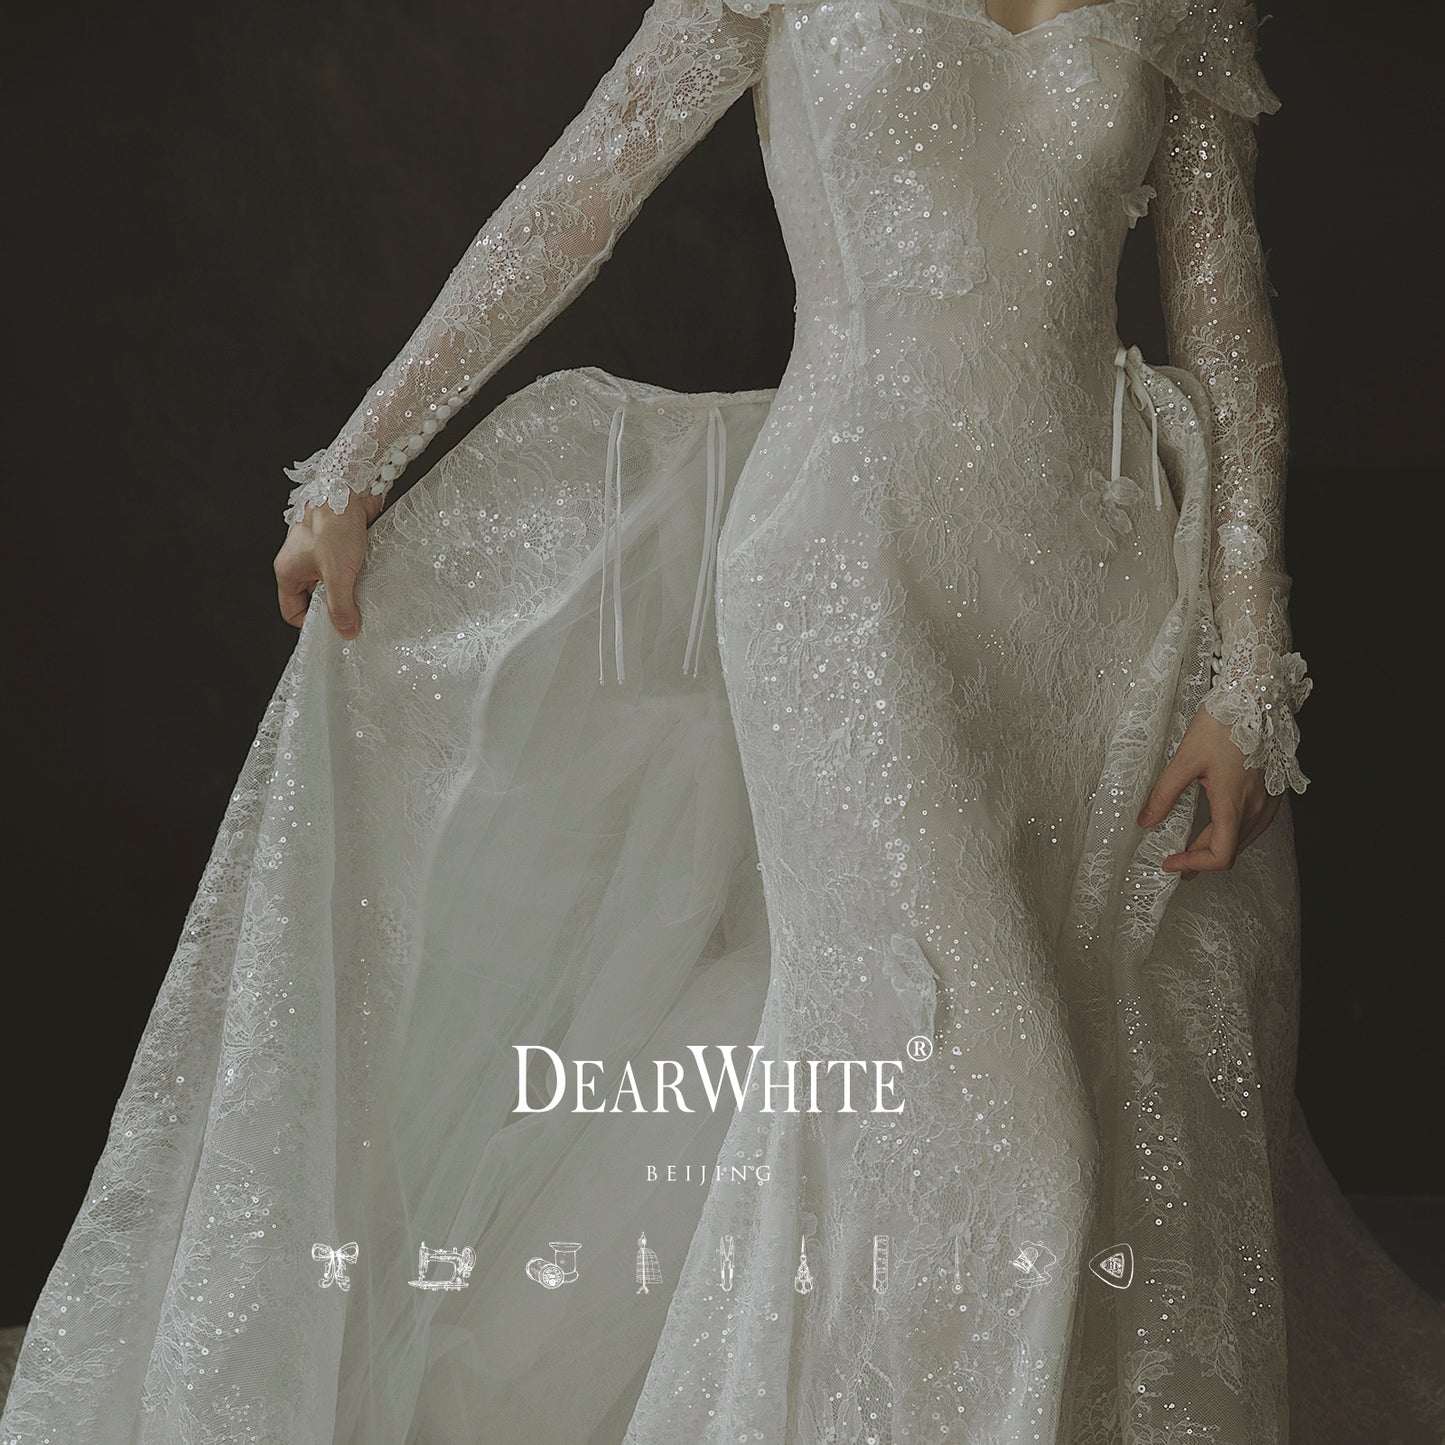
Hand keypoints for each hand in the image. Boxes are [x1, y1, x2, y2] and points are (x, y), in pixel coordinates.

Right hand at [273, 489, 385, 637]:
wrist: (352, 487)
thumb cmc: (335, 525)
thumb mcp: (337, 574)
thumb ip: (340, 606)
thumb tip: (347, 631)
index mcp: (288, 571)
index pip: (292, 611)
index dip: (311, 624)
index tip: (335, 629)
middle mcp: (300, 563)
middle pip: (314, 599)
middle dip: (334, 608)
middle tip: (356, 616)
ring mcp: (319, 552)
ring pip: (332, 583)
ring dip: (349, 591)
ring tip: (366, 597)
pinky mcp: (339, 544)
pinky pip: (345, 569)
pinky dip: (357, 576)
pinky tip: (372, 579)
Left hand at [1136, 700, 1280, 881]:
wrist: (1257, 696)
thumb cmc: (1224, 723)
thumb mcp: (1186, 759)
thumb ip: (1165, 793)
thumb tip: (1146, 820)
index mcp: (1234, 804)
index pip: (1220, 856)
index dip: (1193, 865)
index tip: (1171, 864)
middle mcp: (1257, 807)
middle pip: (1230, 849)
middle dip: (1201, 859)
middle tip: (1177, 863)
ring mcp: (1269, 800)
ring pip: (1245, 839)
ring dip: (1219, 847)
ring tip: (1195, 849)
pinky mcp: (1274, 790)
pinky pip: (1256, 823)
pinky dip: (1235, 832)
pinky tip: (1220, 824)